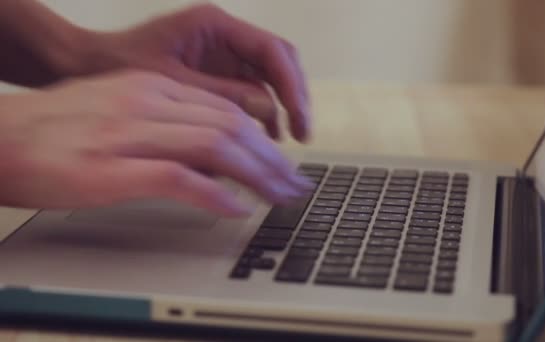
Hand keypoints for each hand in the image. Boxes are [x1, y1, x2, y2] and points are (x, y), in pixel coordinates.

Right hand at [0, 71, 310, 214]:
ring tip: (280, 198)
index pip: (225, 109)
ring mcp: (128, 133)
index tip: (282, 163)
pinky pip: (178, 177)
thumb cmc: (53, 130)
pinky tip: (236, 207)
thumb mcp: (119, 110)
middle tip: (294, 185)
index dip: (262, 139)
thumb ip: (164, 123)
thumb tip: (209, 152)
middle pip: (230, 126)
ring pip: (215, 147)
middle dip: (271, 159)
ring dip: (257, 175)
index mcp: (150, 88)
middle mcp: (146, 102)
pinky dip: (215, 193)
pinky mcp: (110, 168)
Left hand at [77, 4, 310, 141]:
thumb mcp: (172, 85)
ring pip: (269, 81)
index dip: (292, 86)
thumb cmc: (119, 65)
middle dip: (293, 98)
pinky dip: (261, 115)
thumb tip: (268, 113)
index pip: (272, 51)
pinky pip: (251, 94)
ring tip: (285, 141)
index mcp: (216, 26)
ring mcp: (222, 58)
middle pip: (278, 64)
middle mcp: (225, 39)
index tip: (298, 117)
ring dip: (280, 109)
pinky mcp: (217, 76)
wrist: (85, 67)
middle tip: (301, 133)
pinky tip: (264, 137)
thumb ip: (222, 97)